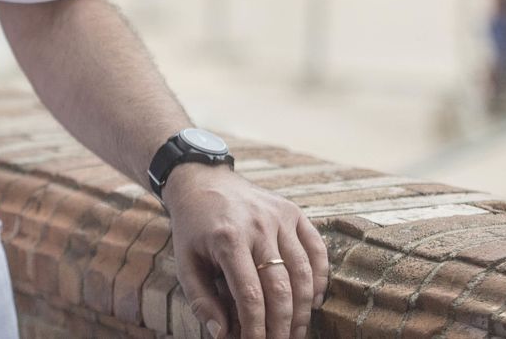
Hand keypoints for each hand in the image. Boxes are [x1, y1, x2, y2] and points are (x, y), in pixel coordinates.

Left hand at [161, 163, 329, 338]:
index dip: (256, 327)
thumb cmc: (194, 228)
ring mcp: (279, 217)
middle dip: (282, 324)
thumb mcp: (185, 263)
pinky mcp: (293, 211)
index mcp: (228, 239)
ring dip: (303, 308)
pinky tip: (313, 300)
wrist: (203, 181)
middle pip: (281, 287)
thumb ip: (201, 300)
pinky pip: (317, 248)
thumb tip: (223, 334)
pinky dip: (320, 277)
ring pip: (303, 272)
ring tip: (295, 330)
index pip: (250, 295)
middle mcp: (258, 226)